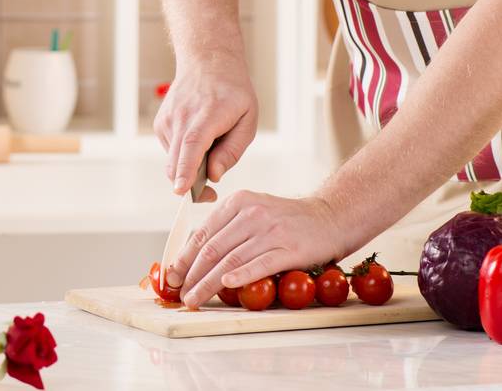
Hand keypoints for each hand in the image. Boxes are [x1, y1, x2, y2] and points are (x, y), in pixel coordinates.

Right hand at [153, 53, 256, 195]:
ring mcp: (168, 119)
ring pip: (173, 161)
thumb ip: (232, 150)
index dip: (186, 170)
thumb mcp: (248, 120)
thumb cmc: (232, 93)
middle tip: (208, 193)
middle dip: (189, 184)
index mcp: (208, 114)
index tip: (180, 190)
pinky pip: (170, 152)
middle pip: (177, 160)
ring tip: (209, 145)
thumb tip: (214, 176)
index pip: (193, 144)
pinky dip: (183, 154)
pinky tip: (197, 136)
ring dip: (188, 166)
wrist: (206, 62)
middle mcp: (183, 116)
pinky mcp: (160, 123)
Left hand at [167, 191, 345, 308]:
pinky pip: (260, 263)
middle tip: (180, 293)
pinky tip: (227, 285)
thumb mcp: (253, 212)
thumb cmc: (287, 220)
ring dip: (209, 282)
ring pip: (231, 259)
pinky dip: (241, 275)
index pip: (203, 232)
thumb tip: (193, 256)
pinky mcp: (289, 247)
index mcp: (238, 202)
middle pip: (213, 248)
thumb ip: (227, 228)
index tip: (171, 275)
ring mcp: (271, 230)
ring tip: (195, 298)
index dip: (184, 257)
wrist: (329, 217)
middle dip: (192, 274)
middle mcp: (252, 213)